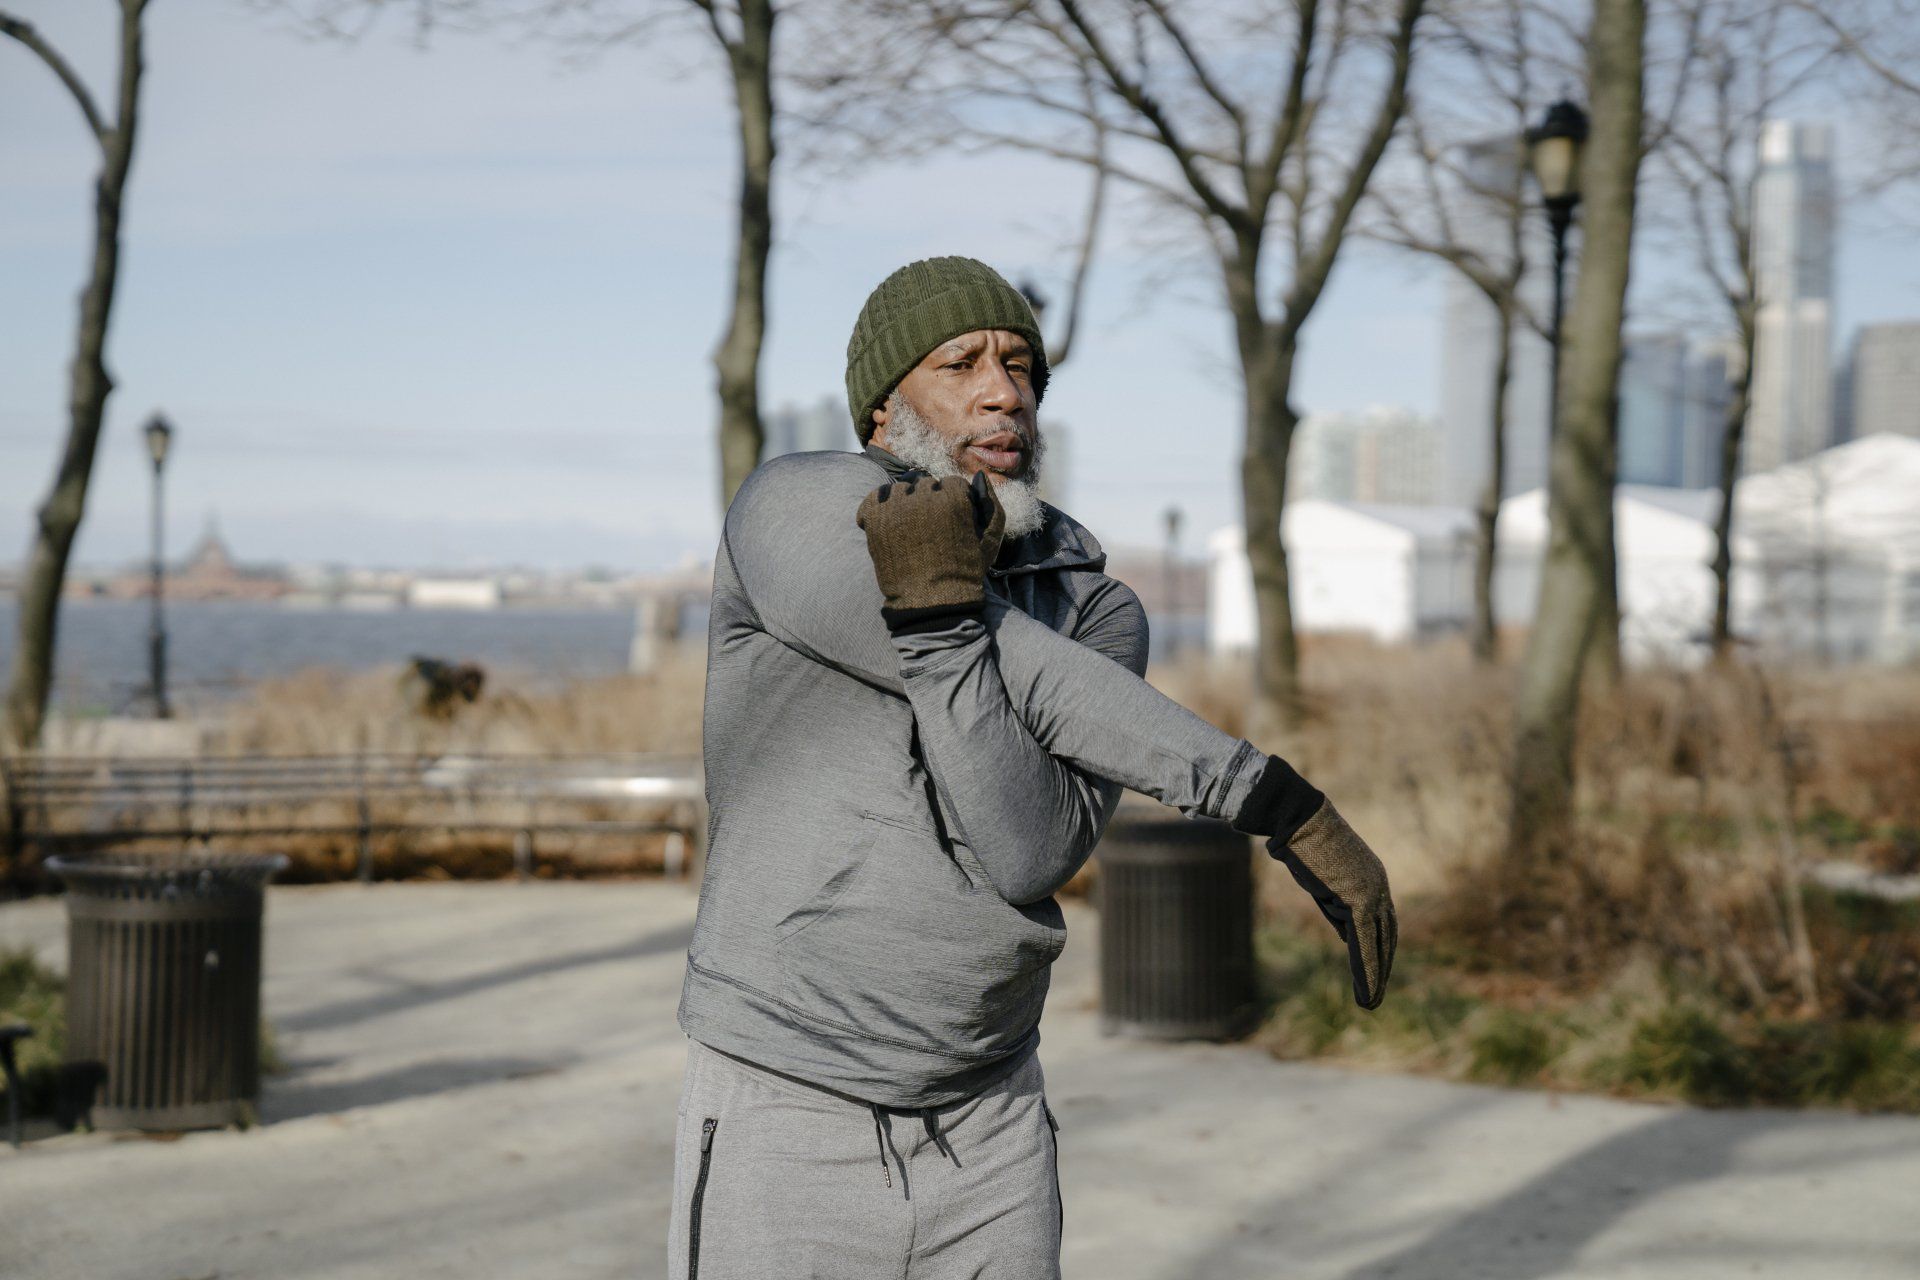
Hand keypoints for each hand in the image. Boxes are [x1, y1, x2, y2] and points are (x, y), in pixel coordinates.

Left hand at [855, 470, 1004, 628]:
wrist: (931, 602)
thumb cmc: (964, 573)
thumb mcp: (989, 541)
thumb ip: (990, 504)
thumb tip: (977, 477)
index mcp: (954, 499)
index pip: (950, 483)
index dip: (951, 501)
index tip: (948, 520)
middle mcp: (924, 498)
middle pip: (924, 485)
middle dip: (927, 502)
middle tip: (927, 527)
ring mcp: (897, 508)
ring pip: (899, 489)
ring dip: (903, 502)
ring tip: (907, 527)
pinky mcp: (875, 520)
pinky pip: (874, 498)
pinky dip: (879, 506)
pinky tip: (887, 524)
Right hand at [1270, 799, 1395, 1009]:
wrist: (1297, 818)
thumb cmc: (1303, 842)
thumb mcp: (1324, 880)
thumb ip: (1338, 906)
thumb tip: (1347, 933)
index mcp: (1373, 879)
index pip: (1383, 922)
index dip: (1381, 949)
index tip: (1377, 971)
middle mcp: (1380, 887)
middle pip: (1388, 936)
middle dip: (1383, 968)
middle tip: (1376, 996)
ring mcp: (1372, 893)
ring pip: (1379, 944)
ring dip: (1376, 976)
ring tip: (1371, 1003)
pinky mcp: (1359, 900)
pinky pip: (1365, 943)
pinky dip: (1366, 970)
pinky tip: (1365, 990)